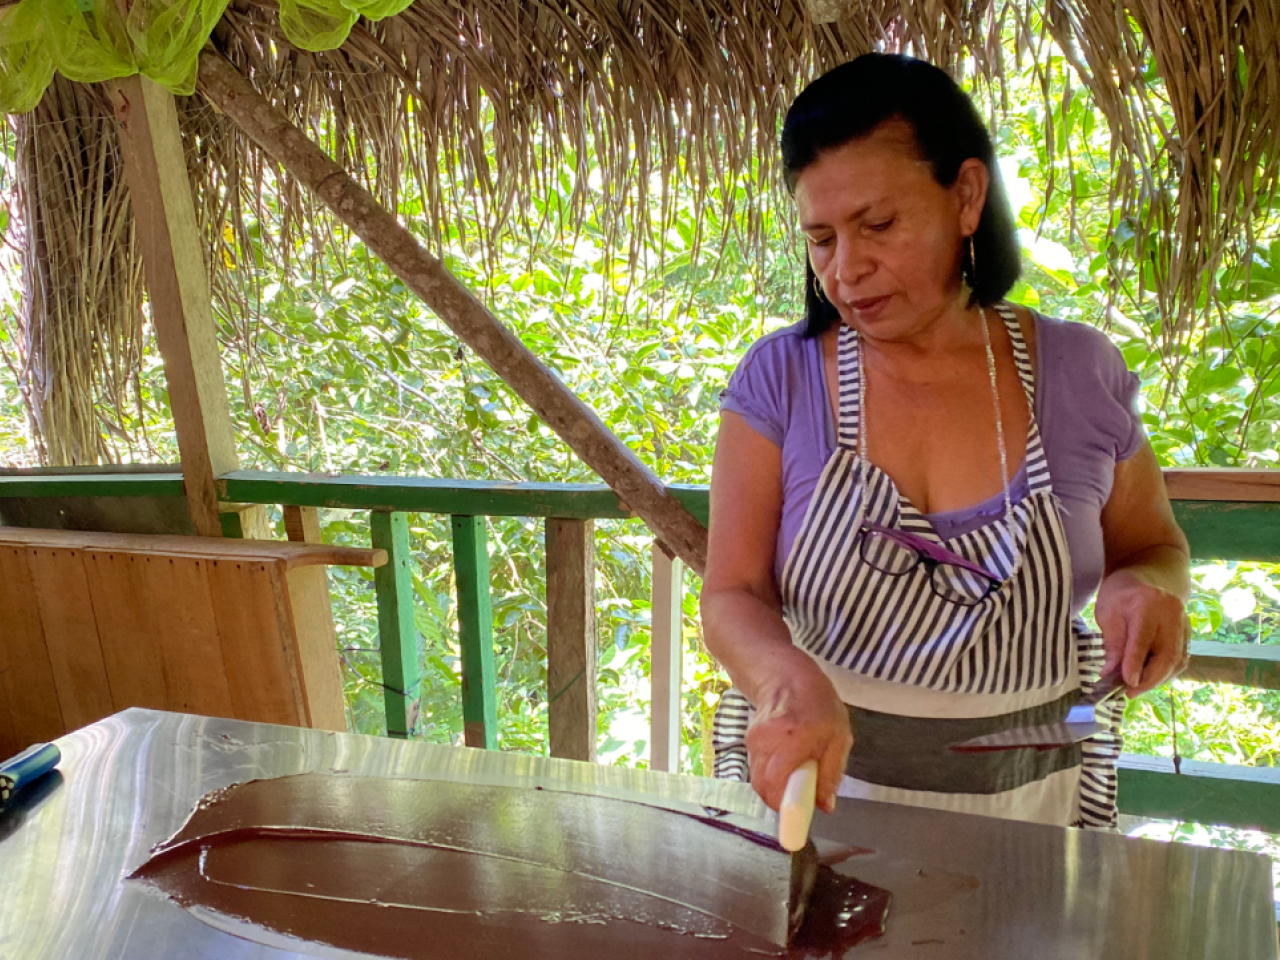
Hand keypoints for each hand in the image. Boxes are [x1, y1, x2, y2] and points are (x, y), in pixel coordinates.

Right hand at [745, 655, 852, 814]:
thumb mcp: (838, 735)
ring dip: (780, 788)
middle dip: (784, 801)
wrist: (782, 673)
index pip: (778, 784)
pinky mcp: (748, 744)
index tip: (795, 828)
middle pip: (766, 789)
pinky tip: (787, 761)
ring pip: (761, 782)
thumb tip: (824, 807)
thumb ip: (831, 772)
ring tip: (799, 772)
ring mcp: (753, 742)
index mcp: (793, 737)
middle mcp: (766, 742)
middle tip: (805, 797)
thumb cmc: (816, 702)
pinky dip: (774, 776)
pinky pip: (759, 771)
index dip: (786, 810)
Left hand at [1095, 568, 1189, 694]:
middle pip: (1166, 654)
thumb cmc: (1122, 593)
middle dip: (1149, 679)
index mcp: (1146, 604)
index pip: (1142, 640)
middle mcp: (1171, 614)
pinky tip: (1151, 678)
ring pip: (1177, 660)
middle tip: (1130, 693)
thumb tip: (1109, 673)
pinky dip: (1167, 672)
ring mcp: (1184, 623)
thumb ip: (1112, 642)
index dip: (1135, 664)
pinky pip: (1182, 658)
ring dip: (1158, 679)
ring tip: (1138, 688)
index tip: (1127, 683)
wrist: (1150, 575)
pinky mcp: (1189, 632)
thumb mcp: (1108, 612)